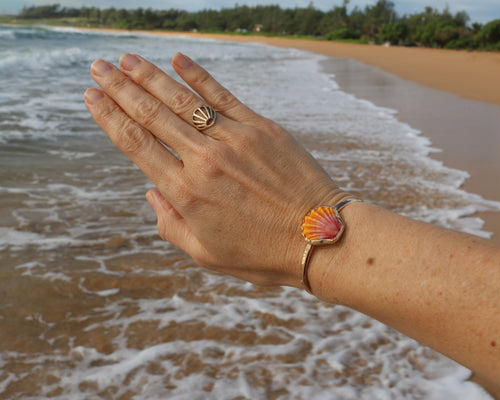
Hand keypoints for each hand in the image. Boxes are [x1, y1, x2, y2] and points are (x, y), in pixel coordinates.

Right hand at [85, 52, 349, 286]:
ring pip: (182, 100)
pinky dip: (199, 76)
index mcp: (186, 193)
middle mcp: (204, 161)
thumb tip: (151, 194)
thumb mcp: (206, 254)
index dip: (110, 118)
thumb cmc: (263, 253)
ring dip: (150, 76)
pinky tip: (178, 59)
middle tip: (98, 67)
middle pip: (152, 115)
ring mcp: (234, 140)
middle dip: (120, 88)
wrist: (320, 239)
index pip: (136, 145)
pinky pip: (223, 96)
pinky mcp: (262, 129)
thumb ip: (171, 224)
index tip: (92, 98)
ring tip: (127, 60)